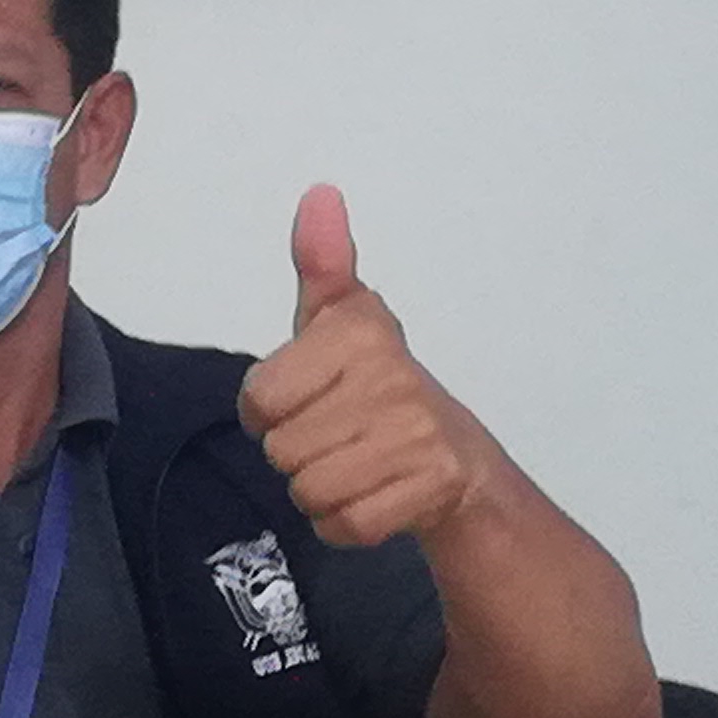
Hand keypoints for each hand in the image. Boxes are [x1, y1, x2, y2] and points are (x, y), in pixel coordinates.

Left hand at [236, 186, 499, 548]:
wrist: (457, 462)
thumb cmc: (379, 389)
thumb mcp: (343, 321)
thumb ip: (322, 264)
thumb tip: (318, 194)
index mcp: (360, 334)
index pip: (259, 397)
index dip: (269, 409)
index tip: (307, 396)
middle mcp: (393, 379)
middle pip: (280, 449)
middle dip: (299, 451)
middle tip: (340, 434)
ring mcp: (417, 436)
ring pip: (308, 489)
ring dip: (321, 488)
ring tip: (357, 462)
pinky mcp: (430, 489)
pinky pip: (343, 524)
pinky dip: (347, 522)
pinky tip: (374, 494)